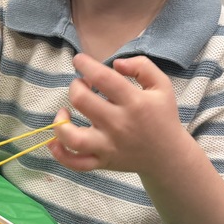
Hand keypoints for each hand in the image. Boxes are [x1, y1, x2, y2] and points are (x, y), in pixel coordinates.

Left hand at [49, 54, 184, 174]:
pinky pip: (76, 163)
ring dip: (60, 121)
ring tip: (65, 112)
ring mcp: (108, 146)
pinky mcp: (102, 162)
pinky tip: (54, 142)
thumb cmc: (162, 116)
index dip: (86, 65)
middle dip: (76, 86)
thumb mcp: (162, 86)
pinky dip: (60, 154)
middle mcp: (118, 124)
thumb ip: (142, 66)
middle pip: (82, 101)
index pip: (103, 78)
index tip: (79, 60)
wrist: (168, 156)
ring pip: (73, 137)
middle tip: (82, 85)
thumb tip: (115, 63)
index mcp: (134, 102)